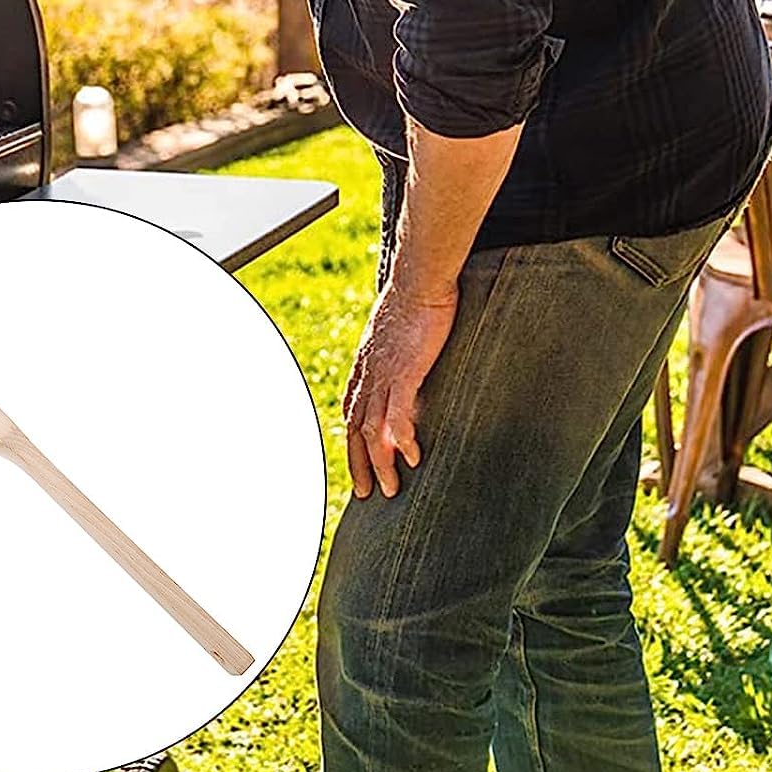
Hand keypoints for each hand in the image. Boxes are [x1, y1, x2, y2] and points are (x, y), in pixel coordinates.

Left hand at [343, 277, 457, 498]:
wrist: (419, 278)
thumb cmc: (414, 298)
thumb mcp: (397, 330)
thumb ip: (395, 350)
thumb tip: (403, 358)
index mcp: (366, 364)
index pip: (352, 408)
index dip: (353, 438)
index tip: (359, 459)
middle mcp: (369, 373)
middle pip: (356, 427)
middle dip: (359, 463)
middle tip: (367, 493)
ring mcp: (385, 373)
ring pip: (374, 429)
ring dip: (381, 462)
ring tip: (392, 488)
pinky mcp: (406, 371)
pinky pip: (398, 413)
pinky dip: (402, 438)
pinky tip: (411, 457)